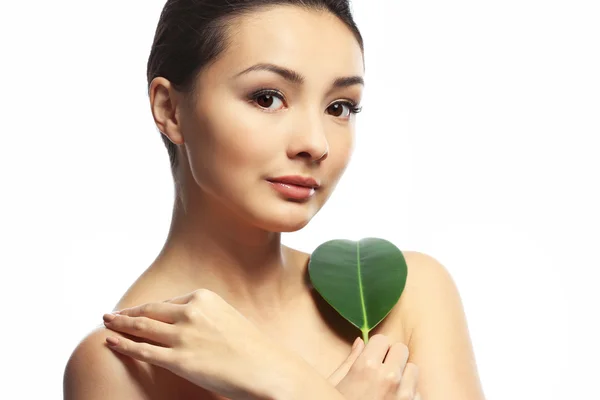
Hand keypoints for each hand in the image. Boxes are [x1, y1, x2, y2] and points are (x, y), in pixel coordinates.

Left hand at [102, 288, 279, 399]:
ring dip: (120, 325)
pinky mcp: (179, 359)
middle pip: (149, 311)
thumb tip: (185, 323)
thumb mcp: (228, 318)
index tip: (136, 312)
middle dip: (128, 314)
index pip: (167, 303)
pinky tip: (111, 342)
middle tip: (111, 315)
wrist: (266, 368)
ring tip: (106, 323)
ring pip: (142, 328)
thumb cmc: (252, 347)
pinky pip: (143, 350)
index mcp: (203, 297)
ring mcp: (183, 335)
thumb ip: (205, 316)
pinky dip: (124, 345)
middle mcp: (190, 312)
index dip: (147, 309)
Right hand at [327, 334, 421, 399]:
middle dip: (391, 358)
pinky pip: (418, 391)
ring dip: (403, 376)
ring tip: (389, 388)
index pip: (382, 339)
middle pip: (401, 349)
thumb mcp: (336, 383)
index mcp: (367, 366)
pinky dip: (409, 395)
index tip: (372, 358)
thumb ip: (350, 360)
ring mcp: (405, 394)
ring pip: (413, 369)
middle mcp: (389, 377)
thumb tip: (360, 341)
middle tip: (381, 371)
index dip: (376, 349)